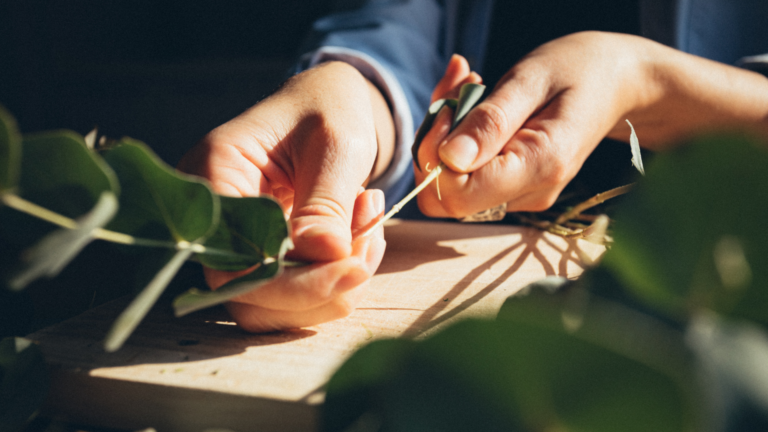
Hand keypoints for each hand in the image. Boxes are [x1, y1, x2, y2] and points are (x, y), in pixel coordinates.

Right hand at [177, 61, 393, 330]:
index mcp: (215, 173)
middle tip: (369, 240)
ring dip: (333, 285)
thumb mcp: (335, 145)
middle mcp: (212, 215)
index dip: (293, 283)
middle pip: (249, 294)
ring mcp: (235, 240)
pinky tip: (362, 236)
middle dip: (321, 284)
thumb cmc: (328, 110)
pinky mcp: (262, 256)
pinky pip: (292, 294)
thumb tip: (326, 258)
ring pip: (273, 305)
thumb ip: (326, 203)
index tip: (354, 268)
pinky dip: (336, 279)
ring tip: (369, 228)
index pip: (233, 262)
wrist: (328, 105)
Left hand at [415, 32, 767, 217]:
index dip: (435, 156)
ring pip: (453, 184)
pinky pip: (467, 174)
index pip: (457, 194)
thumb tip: (449, 158)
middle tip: (453, 92)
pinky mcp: (514, 187)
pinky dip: (458, 137)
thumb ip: (490, 121)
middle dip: (434, 145)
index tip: (447, 109)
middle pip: (447, 196)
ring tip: (468, 86)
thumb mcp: (531, 80)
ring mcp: (521, 195)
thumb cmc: (580, 70)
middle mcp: (529, 192)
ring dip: (445, 134)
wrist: (620, 82)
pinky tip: (474, 101)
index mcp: (539, 167)